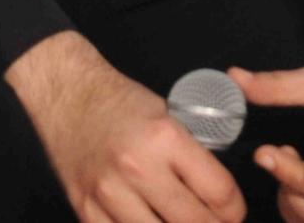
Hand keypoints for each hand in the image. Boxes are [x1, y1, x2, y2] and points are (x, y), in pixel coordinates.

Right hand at [6, 30, 246, 222]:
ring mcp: (108, 194)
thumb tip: (218, 197)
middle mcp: (137, 168)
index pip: (218, 192)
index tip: (234, 213)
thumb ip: (190, 154)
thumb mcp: (166, 115)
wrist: (68, 93)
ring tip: (183, 222)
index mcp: (163, 138)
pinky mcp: (86, 211)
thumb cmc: (119, 102)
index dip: (235, 210)